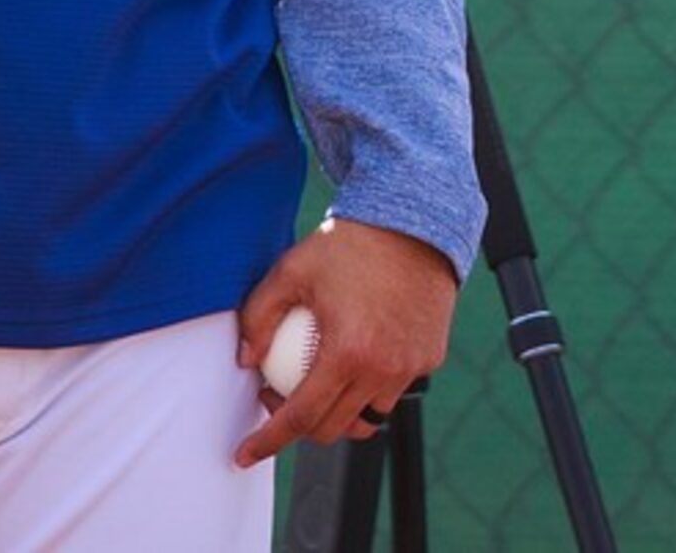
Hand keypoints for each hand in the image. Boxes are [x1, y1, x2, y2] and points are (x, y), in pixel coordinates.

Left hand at [232, 217, 461, 466]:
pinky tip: (354, 359)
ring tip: (318, 384)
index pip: (300, 417)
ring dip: (337, 413)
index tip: (246, 453)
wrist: (414, 223)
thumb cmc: (351, 244)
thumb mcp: (290, 270)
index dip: (268, 441)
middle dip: (297, 426)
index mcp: (347, 353)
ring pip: (366, 417)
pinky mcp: (429, 357)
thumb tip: (247, 359)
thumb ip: (259, 317)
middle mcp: (383, 368)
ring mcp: (410, 366)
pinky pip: (393, 390)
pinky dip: (369, 388)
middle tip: (278, 392)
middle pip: (333, 428)